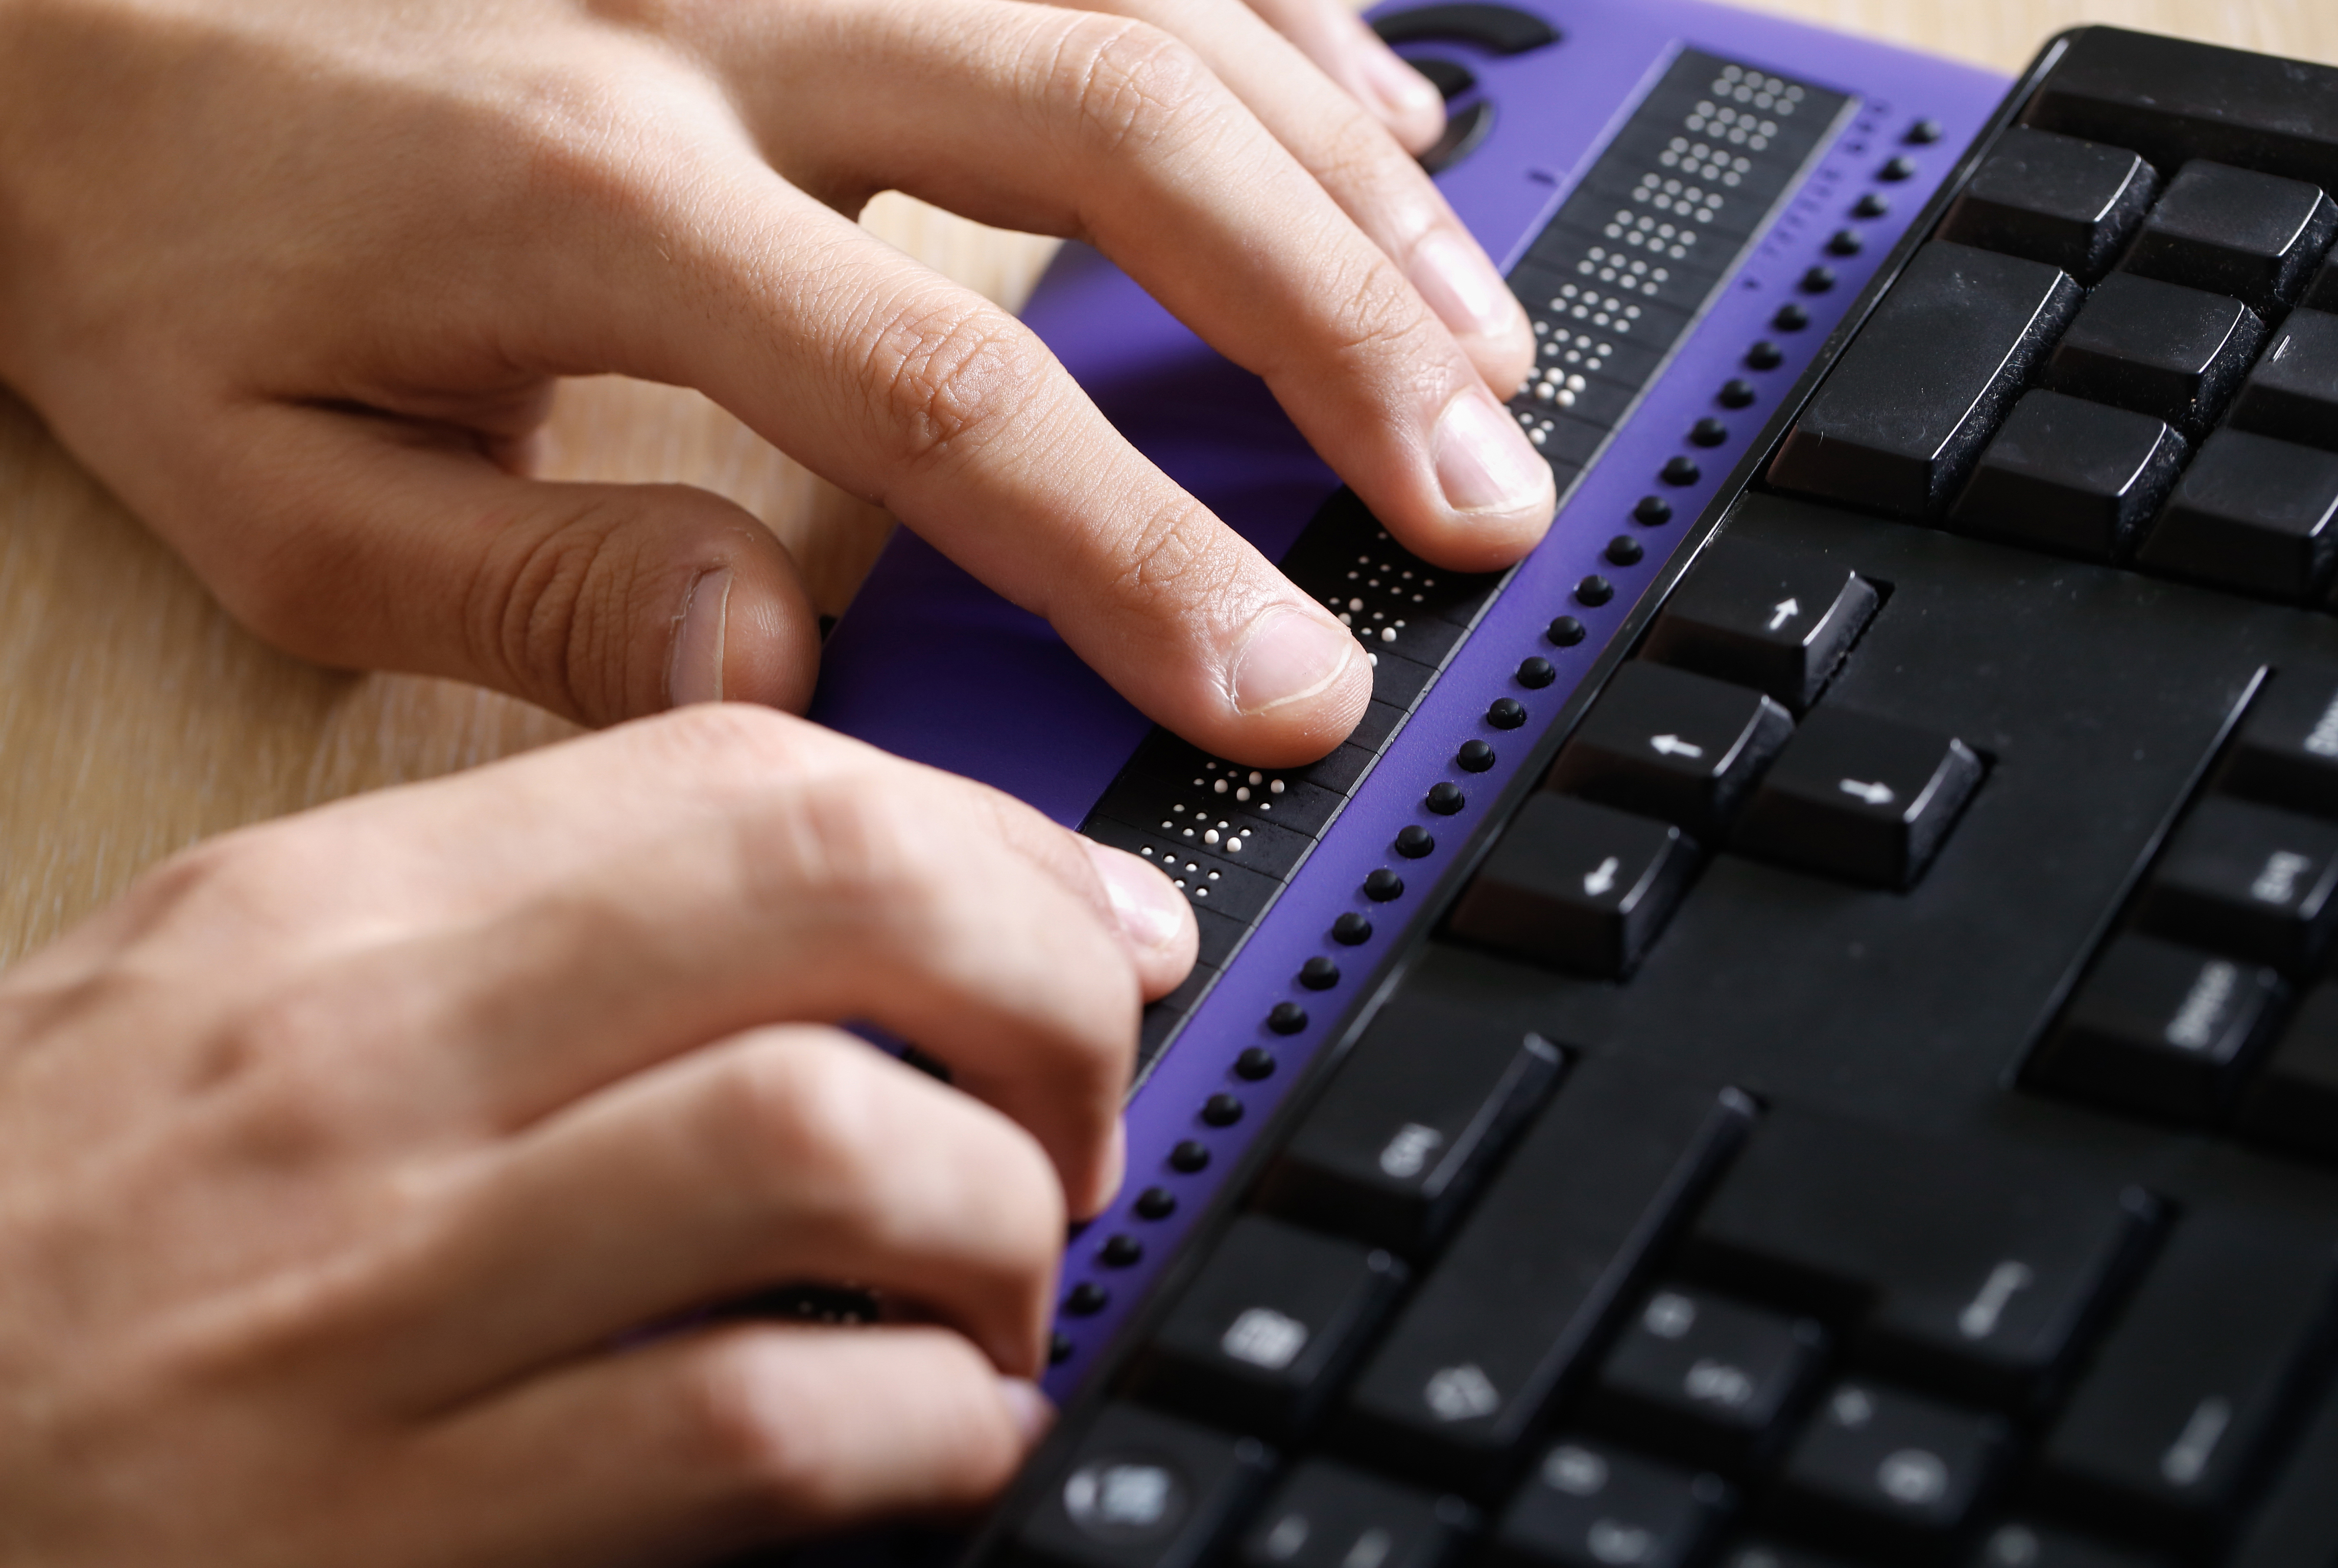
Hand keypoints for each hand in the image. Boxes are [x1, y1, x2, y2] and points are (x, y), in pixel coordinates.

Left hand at [0, 0, 1548, 767]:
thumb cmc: (160, 238)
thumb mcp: (264, 473)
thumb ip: (520, 583)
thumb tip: (773, 657)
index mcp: (594, 199)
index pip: (943, 390)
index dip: (1140, 551)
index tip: (1279, 682)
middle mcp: (722, 19)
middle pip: (1114, 146)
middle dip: (1330, 340)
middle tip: (1475, 497)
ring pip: (1149, 12)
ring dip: (1345, 186)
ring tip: (1481, 344)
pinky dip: (1277, 19)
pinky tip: (1385, 122)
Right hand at [0, 704, 1195, 1563]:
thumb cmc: (46, 1250)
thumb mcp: (234, 1018)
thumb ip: (524, 947)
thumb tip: (842, 932)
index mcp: (327, 918)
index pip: (746, 775)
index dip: (990, 843)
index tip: (1093, 929)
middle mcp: (359, 1072)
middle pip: (835, 900)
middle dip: (1049, 989)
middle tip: (1085, 1104)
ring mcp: (370, 1303)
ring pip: (835, 1145)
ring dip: (1004, 1222)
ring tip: (1008, 1286)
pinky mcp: (389, 1531)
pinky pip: (762, 1428)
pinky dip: (925, 1430)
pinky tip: (937, 1440)